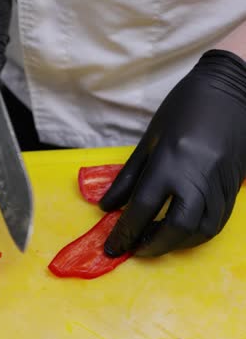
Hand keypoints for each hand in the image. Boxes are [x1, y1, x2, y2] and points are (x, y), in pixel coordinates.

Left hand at [100, 50, 245, 256]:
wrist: (232, 90)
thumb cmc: (185, 107)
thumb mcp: (151, 138)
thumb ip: (128, 176)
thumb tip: (106, 206)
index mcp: (170, 161)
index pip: (143, 208)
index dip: (125, 233)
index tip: (112, 248)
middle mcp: (196, 177)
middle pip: (177, 228)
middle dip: (153, 246)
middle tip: (136, 248)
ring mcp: (219, 184)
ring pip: (202, 230)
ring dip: (177, 244)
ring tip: (157, 241)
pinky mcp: (234, 186)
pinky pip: (218, 221)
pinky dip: (197, 233)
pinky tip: (182, 231)